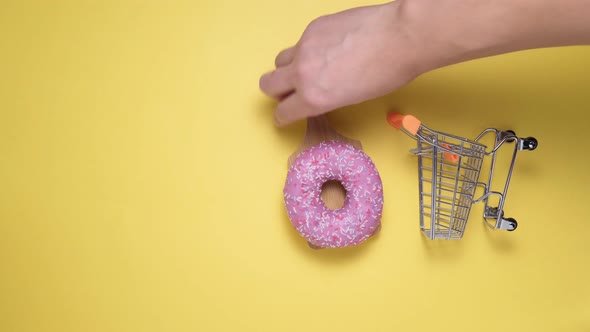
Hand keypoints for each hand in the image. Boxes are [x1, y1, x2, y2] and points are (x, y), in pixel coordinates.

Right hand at [259, 2, 420, 125]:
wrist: (401, 36)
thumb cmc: (386, 73)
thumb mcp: (352, 98)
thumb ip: (325, 97)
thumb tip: (316, 93)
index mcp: (313, 97)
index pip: (282, 112)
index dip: (284, 116)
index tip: (287, 115)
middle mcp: (302, 73)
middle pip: (267, 84)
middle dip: (276, 91)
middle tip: (291, 92)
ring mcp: (305, 46)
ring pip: (280, 61)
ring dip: (288, 68)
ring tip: (310, 68)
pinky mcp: (313, 27)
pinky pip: (300, 42)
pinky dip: (308, 49)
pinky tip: (330, 48)